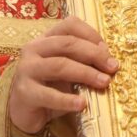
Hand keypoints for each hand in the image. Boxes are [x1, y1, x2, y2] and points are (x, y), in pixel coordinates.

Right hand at [8, 16, 118, 133]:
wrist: (23, 111)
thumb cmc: (49, 86)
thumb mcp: (67, 70)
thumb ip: (83, 61)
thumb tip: (110, 62)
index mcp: (46, 39)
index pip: (69, 25)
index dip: (91, 34)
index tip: (108, 51)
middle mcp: (34, 49)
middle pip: (67, 44)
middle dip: (94, 54)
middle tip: (113, 67)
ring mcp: (27, 70)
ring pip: (60, 66)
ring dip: (85, 73)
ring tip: (104, 83)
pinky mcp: (24, 92)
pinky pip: (49, 95)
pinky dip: (68, 100)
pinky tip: (82, 104)